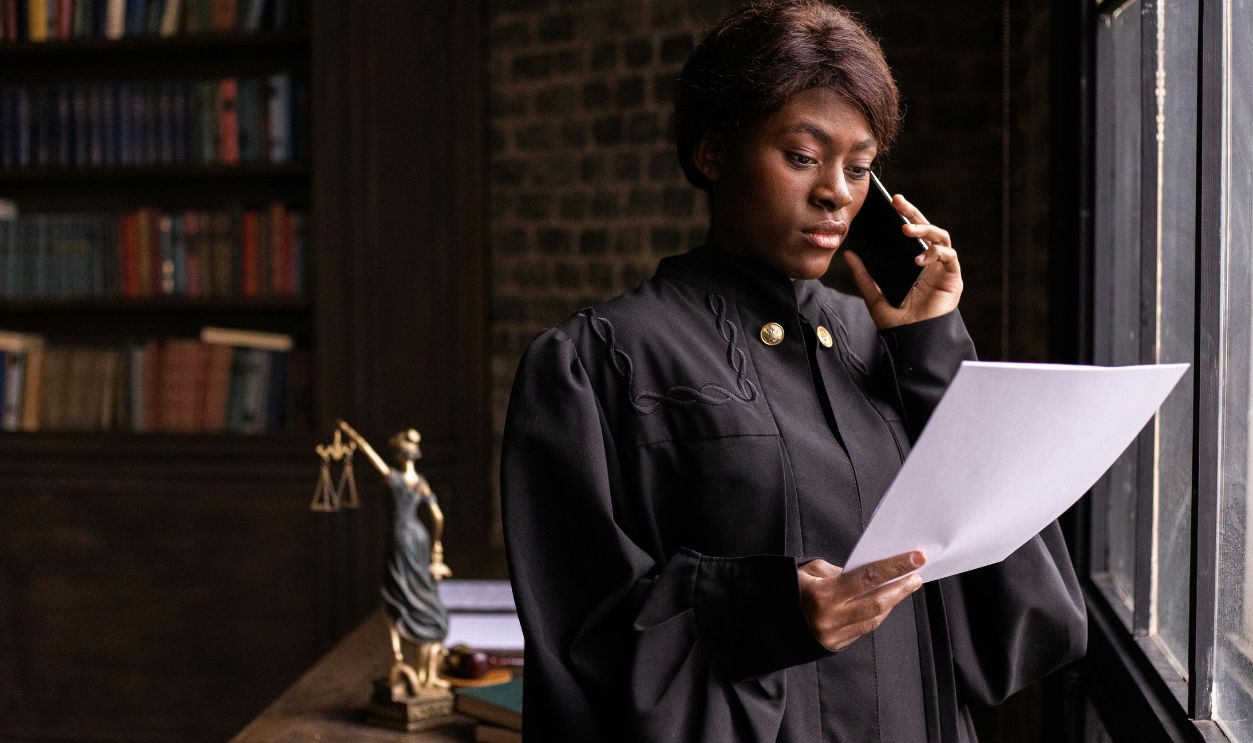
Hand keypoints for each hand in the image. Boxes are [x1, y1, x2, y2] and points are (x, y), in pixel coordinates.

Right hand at [797, 551, 925, 651]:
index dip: (895, 567)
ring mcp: (833, 635)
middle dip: (901, 588)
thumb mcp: (808, 571)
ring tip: (904, 587)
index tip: (917, 558)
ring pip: (874, 618)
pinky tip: (885, 603)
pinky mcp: (835, 645)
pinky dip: (877, 614)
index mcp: (822, 594)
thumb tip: (868, 576)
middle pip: (877, 602)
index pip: (868, 577)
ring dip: (892, 602)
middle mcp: (830, 617)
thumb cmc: (788, 589)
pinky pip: (863, 628)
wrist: (767, 622)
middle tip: (917, 575)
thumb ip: (838, 571)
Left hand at [843, 194, 962, 329]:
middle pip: (925, 229)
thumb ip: (864, 276)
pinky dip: (937, 253)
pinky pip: (950, 256)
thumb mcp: (875, 296)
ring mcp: (942, 268)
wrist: (912, 342)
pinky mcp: (953, 278)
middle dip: (913, 213)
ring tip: (908, 230)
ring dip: (925, 229)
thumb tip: (849, 254)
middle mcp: (930, 262)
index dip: (903, 216)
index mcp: (912, 262)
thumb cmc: (897, 322)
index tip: (890, 202)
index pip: (910, 233)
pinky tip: (920, 258)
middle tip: (898, 202)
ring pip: (940, 237)